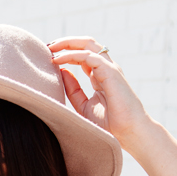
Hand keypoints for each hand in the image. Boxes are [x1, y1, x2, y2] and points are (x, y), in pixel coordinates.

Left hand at [49, 35, 176, 175]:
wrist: (128, 133)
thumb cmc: (110, 124)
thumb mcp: (84, 107)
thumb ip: (73, 90)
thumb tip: (61, 71)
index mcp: (100, 75)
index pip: (83, 55)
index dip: (66, 52)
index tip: (49, 56)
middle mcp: (106, 68)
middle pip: (86, 44)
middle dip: (66, 42)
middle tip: (48, 46)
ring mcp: (110, 68)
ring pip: (88, 44)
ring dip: (68, 43)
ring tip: (51, 48)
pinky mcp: (111, 72)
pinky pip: (89, 56)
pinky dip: (72, 55)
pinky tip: (59, 60)